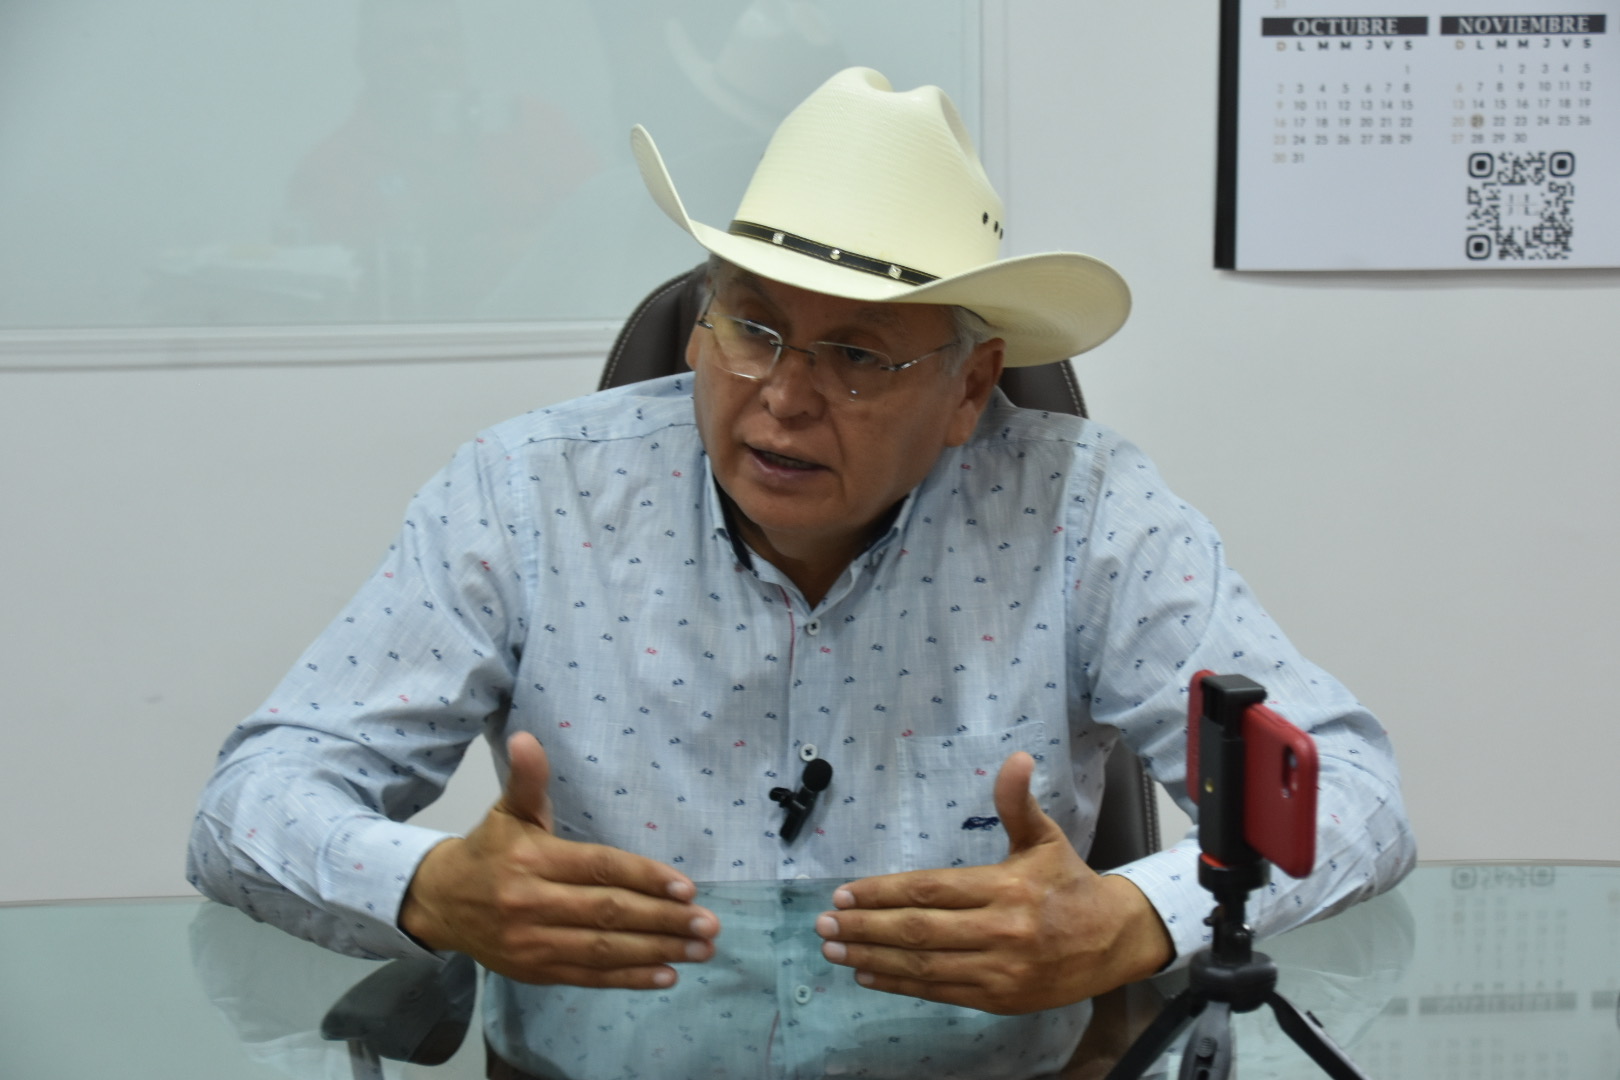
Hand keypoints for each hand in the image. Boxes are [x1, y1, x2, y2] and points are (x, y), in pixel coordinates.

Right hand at [399, 731, 718, 987]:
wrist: (440, 903)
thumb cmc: (488, 851)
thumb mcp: (507, 810)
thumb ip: (528, 780)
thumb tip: (526, 739)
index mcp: (531, 860)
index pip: (598, 868)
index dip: (643, 877)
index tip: (686, 887)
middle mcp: (532, 904)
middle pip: (608, 913)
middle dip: (663, 920)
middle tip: (708, 923)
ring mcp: (533, 943)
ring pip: (604, 949)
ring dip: (658, 951)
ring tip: (702, 948)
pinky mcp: (536, 971)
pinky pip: (590, 976)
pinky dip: (630, 979)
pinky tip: (668, 975)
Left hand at [814, 751, 1171, 1013]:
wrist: (1114, 941)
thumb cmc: (1069, 884)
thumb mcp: (1045, 838)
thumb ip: (1018, 803)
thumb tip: (1016, 757)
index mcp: (1007, 888)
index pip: (931, 890)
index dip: (884, 892)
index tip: (845, 893)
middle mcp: (1001, 930)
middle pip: (919, 931)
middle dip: (866, 927)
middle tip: (825, 924)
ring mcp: (999, 970)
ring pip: (924, 965)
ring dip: (873, 958)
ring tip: (834, 950)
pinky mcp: (999, 998)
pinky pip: (940, 991)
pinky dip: (900, 984)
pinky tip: (868, 974)